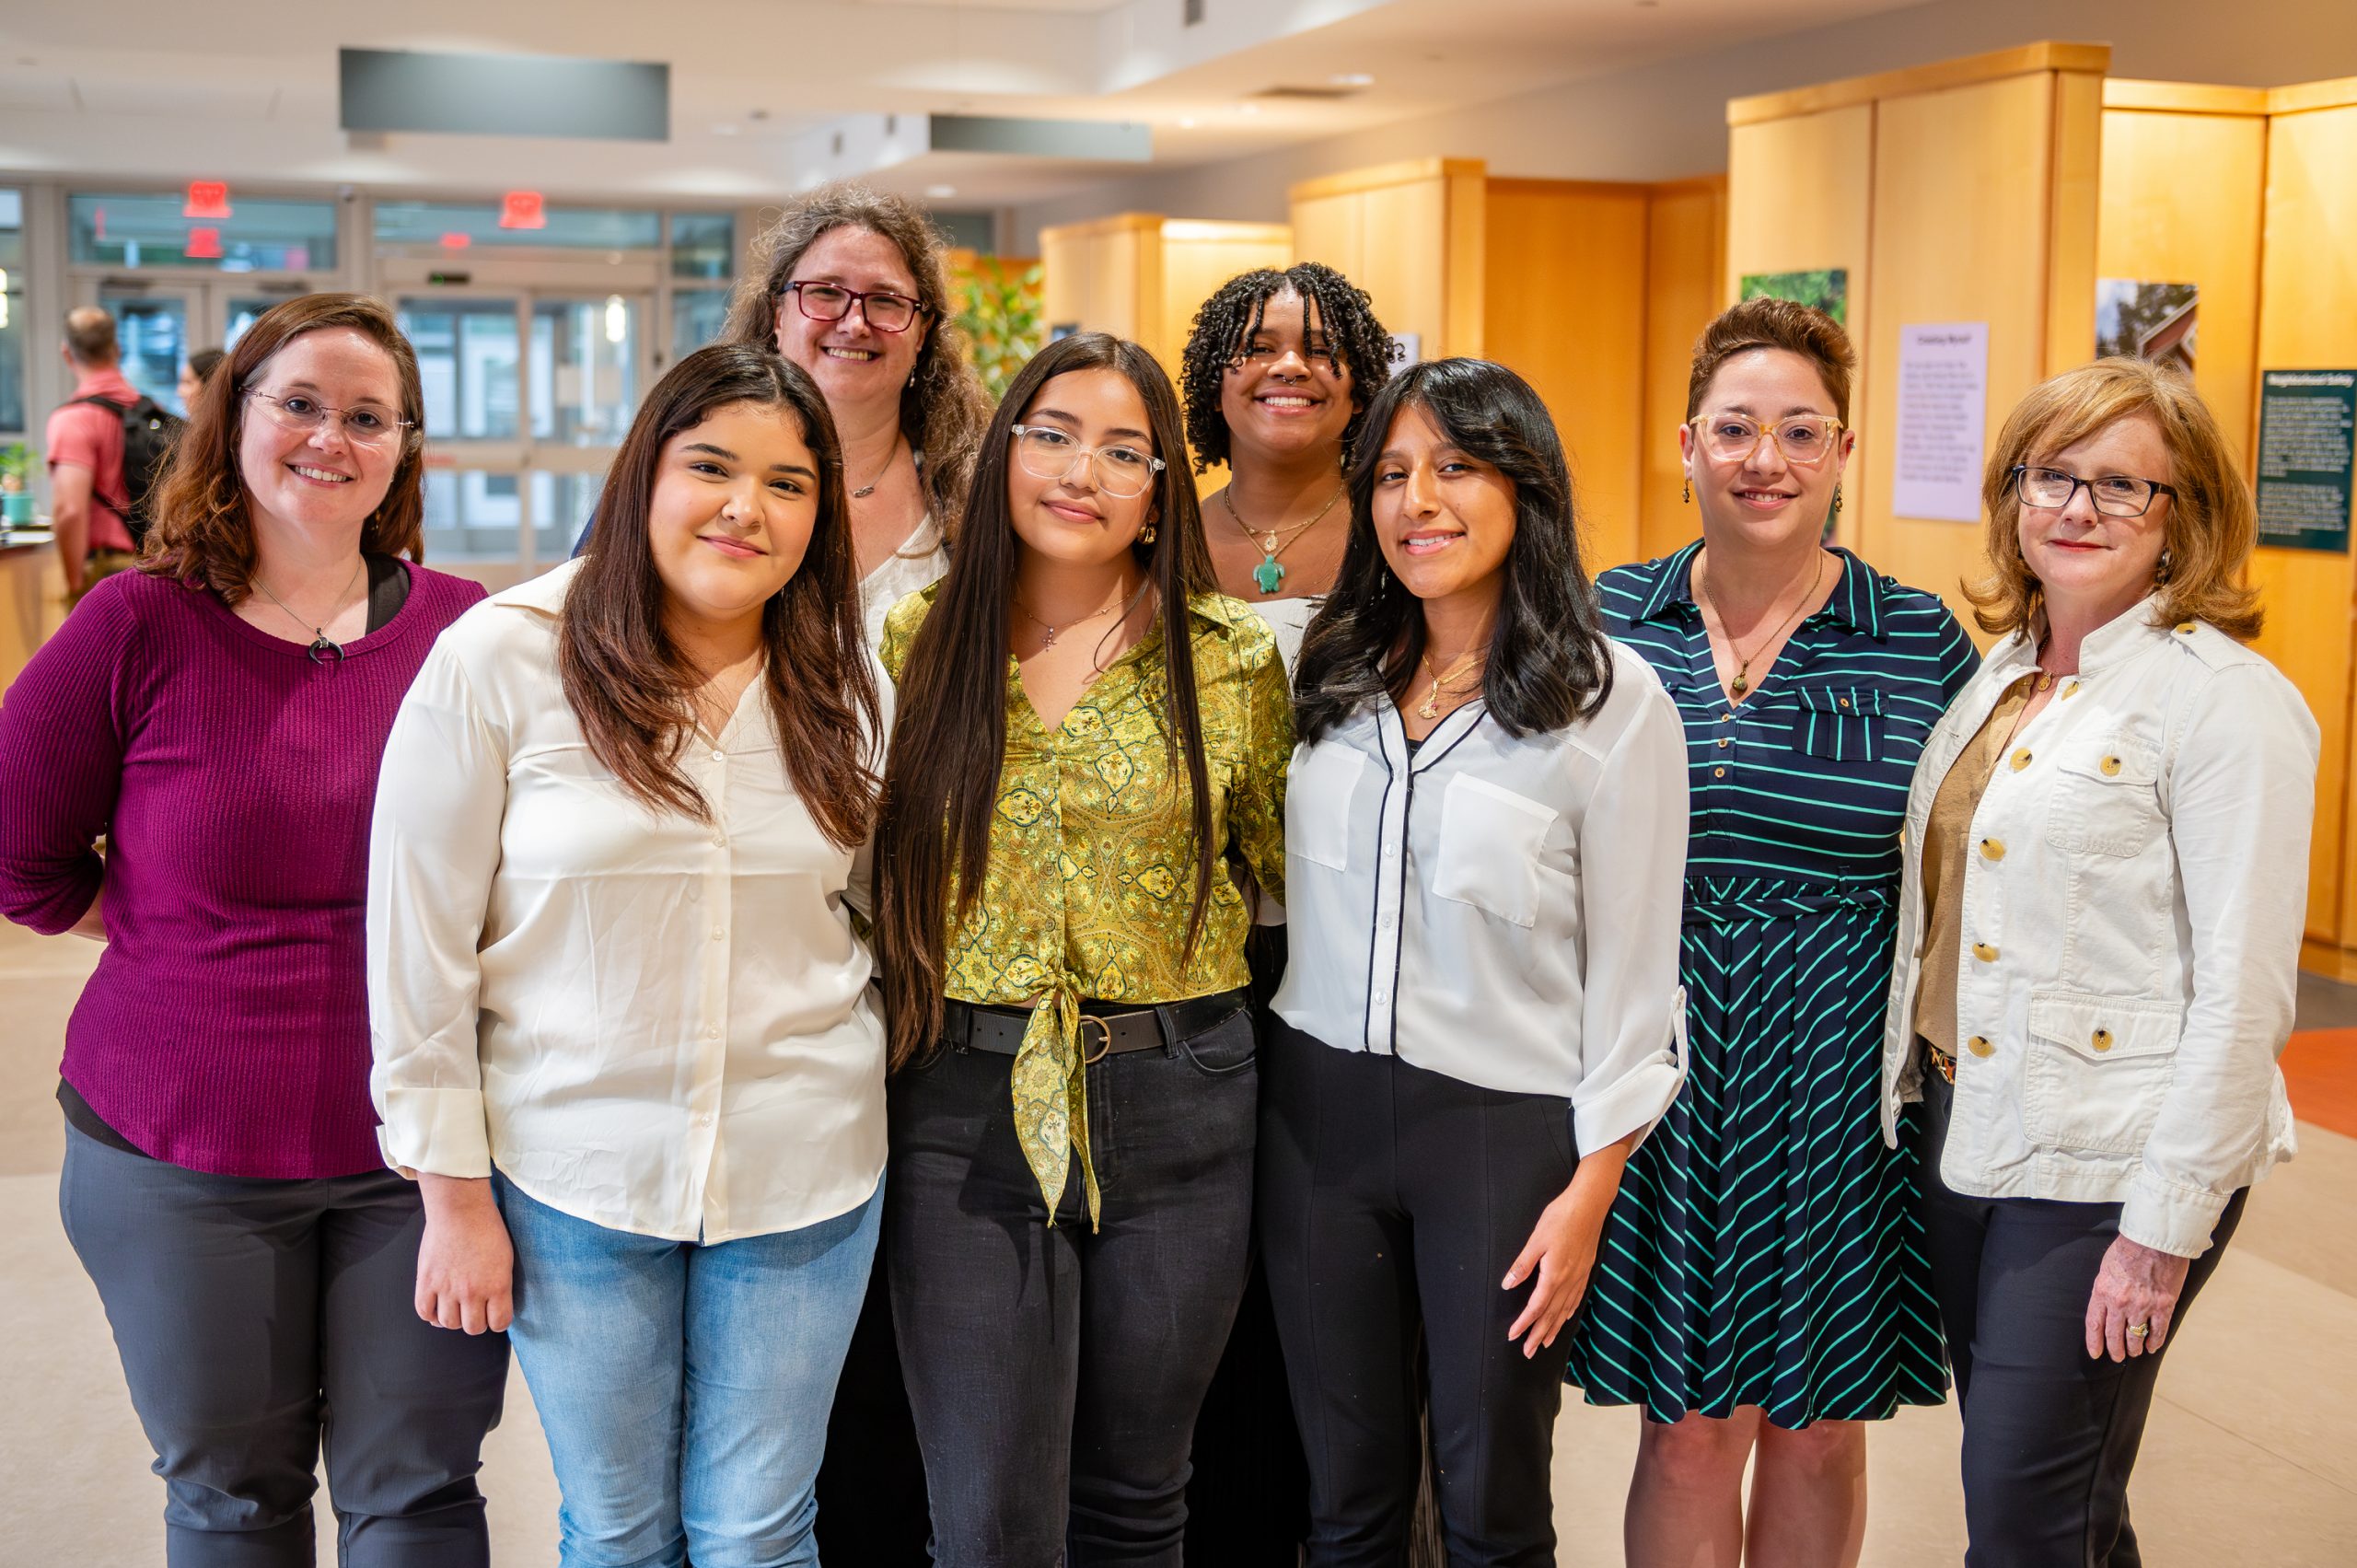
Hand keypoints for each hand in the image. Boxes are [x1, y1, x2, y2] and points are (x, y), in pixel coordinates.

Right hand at [415, 1174, 513, 1334]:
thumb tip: (496, 1305)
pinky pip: (425, 1312)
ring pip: (449, 1324)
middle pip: (473, 1328)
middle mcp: (472, 1292)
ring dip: (454, 1319)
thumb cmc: (486, 1228)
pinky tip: (437, 1307)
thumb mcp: (506, 1258)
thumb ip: (500, 1285)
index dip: (498, 1321)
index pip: (499, 1323)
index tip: (495, 1315)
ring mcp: (447, 1288)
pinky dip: (431, 1314)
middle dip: (476, 1322)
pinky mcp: (426, 1282)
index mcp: (497, 1285)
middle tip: (475, 1311)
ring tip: (456, 1307)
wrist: (459, 1208)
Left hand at [1502, 1127, 1637, 1358]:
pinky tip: (1566, 1317)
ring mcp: (1579, 1277)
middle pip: (1551, 1315)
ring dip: (1554, 1328)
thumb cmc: (1560, 1218)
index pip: (1536, 1307)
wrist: (1590, 1205)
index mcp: (1554, 1275)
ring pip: (1565, 1311)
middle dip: (1538, 1334)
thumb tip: (1507, 1284)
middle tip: (1528, 1353)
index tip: (1513, 1336)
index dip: (1524, 1323)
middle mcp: (1568, 1281)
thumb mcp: (1536, 1240)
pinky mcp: (1585, 1271)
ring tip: (1546, 1344)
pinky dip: (1568, 1313)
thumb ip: (1522, 1265)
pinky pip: (1575, 1300)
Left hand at [2084, 1234, 2192, 1361]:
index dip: (2094, 1342)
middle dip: (2115, 1349)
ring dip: (2134, 1348)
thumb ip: (2105, 1288)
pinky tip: (2151, 1347)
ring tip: (2134, 1352)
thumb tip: (2106, 1305)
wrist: (2154, 1239)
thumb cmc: (2128, 1248)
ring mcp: (2142, 1306)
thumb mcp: (2106, 1267)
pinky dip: (2154, 1342)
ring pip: (2135, 1336)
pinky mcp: (2163, 1306)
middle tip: (2117, 1356)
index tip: (2096, 1353)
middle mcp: (2120, 1302)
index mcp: (2102, 1291)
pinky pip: (2158, 1331)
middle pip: (2114, 1335)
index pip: (2094, 1324)